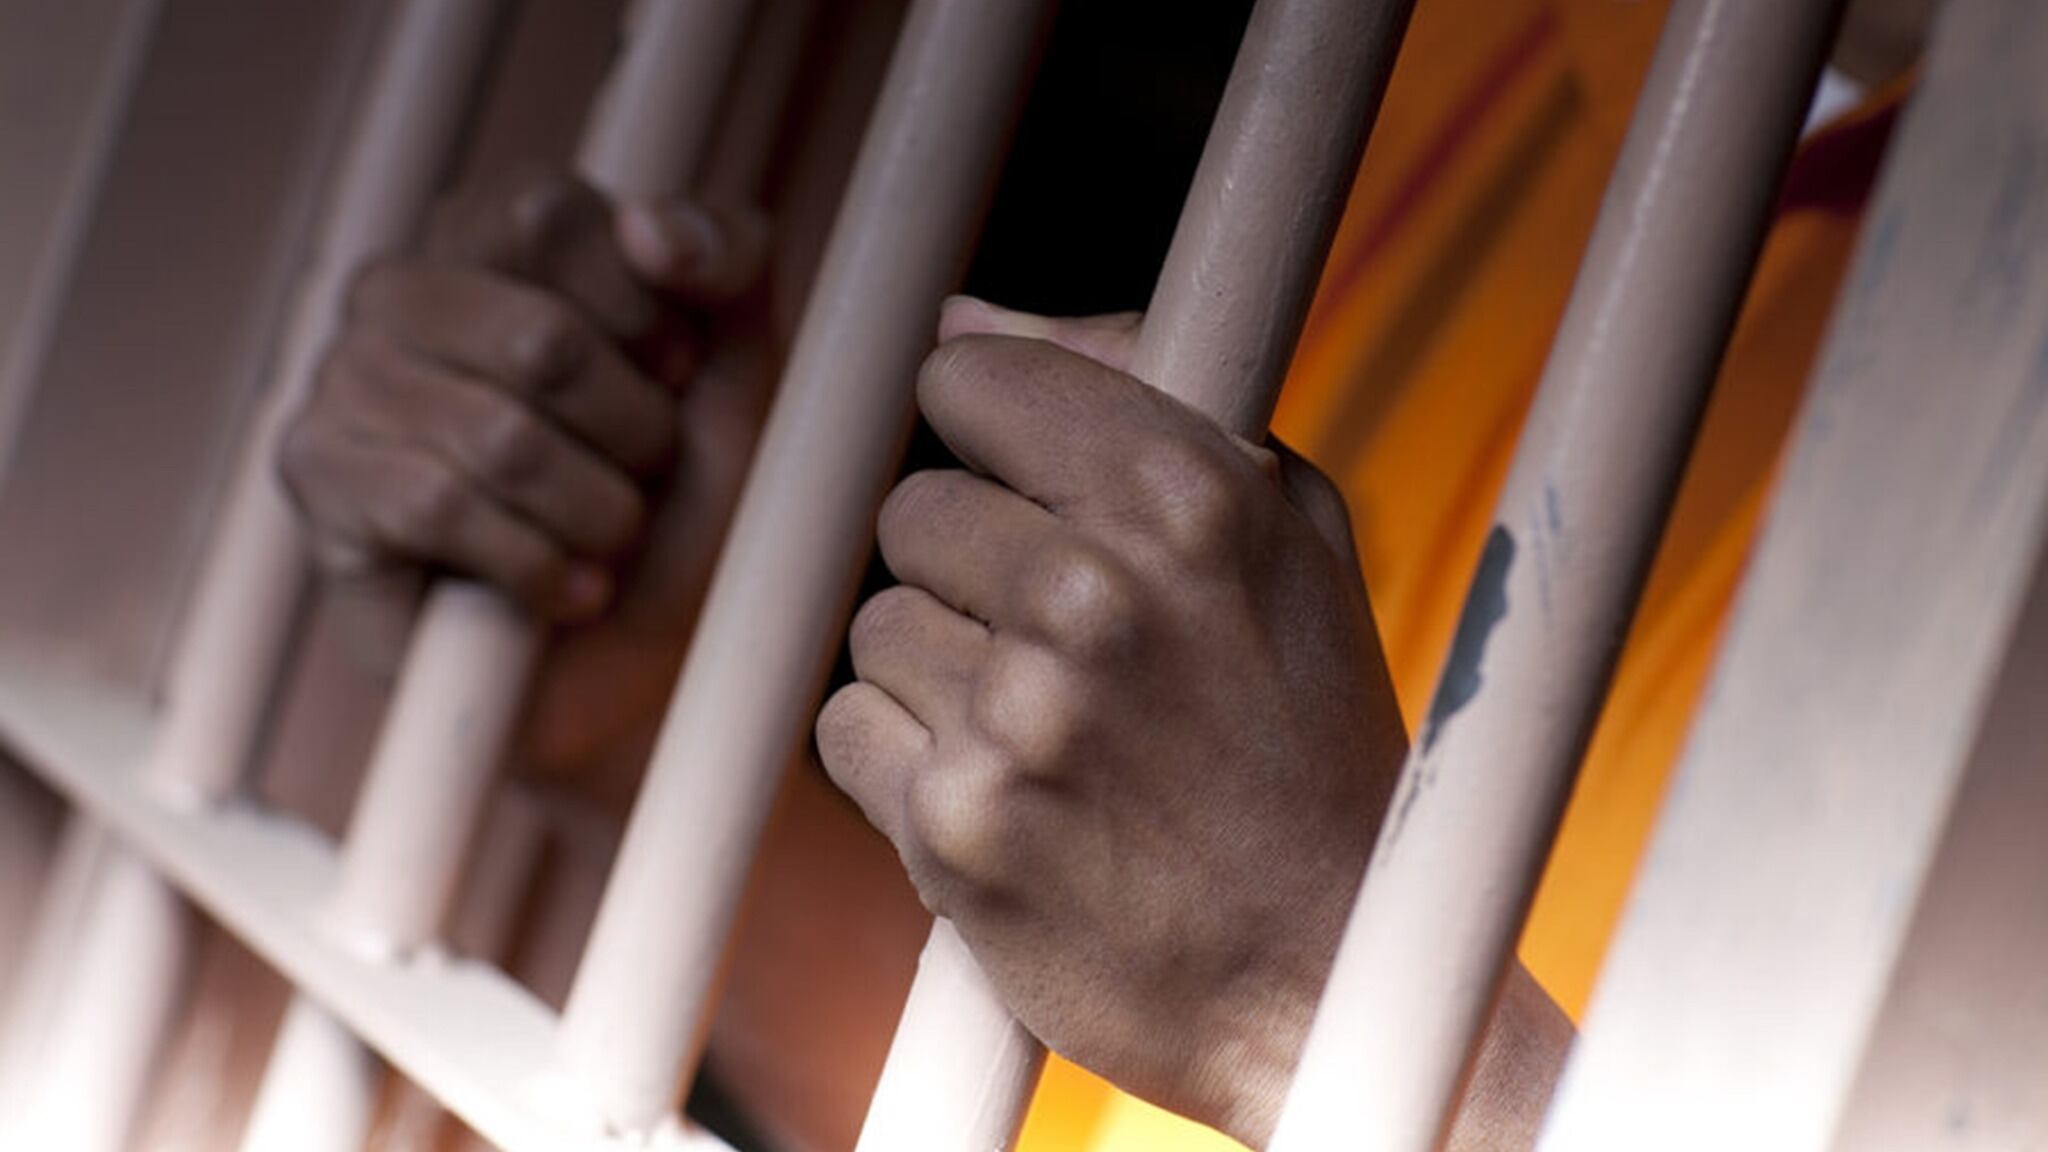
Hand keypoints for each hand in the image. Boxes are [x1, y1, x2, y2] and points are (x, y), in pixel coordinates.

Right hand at [281, 165, 767, 621]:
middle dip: (634, 434)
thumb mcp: (743, 361)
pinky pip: (440, 510)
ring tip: (610, 536)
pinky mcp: (319, 479)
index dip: (644, 315)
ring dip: (597, 512)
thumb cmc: (687, 493)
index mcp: (492, 231)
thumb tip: (647, 225)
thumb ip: (730, 257)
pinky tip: (565, 590)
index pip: (549, 212)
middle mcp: (401, 288)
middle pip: (539, 339)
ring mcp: (345, 380)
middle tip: (645, 475)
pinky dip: (537, 566)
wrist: (641, 652)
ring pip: (501, 440)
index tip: (676, 377)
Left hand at [816, 298, 1407, 1143]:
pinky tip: (1005, 792)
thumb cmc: (1309, 739)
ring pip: (876, 624)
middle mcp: (1094, 593)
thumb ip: (1140, 388)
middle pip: (911, 510)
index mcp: (1185, 497)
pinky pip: (848, 726)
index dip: (992, 441)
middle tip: (1064, 649)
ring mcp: (1016, 715)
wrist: (1326, 970)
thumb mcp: (1290, 531)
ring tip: (1051, 735)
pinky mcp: (952, 827)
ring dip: (943, 673)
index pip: (965, 383)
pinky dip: (905, 760)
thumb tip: (963, 320)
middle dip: (972, 573)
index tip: (1033, 495)